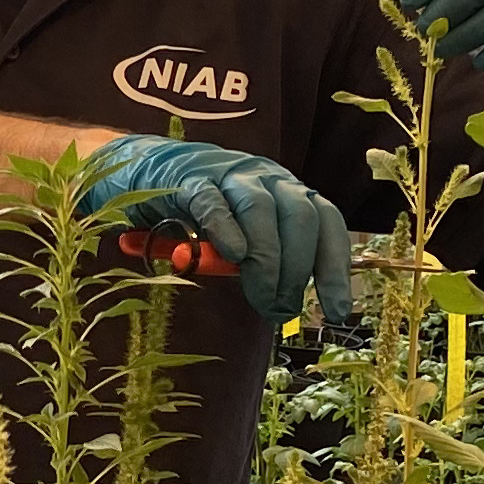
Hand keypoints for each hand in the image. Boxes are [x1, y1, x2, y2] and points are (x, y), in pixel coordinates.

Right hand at [79, 136, 355, 328]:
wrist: (148, 173)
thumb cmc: (205, 213)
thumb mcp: (245, 237)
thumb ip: (266, 260)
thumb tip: (284, 304)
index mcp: (288, 191)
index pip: (326, 223)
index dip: (335, 267)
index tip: (336, 311)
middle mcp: (267, 177)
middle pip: (299, 217)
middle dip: (297, 269)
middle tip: (281, 308)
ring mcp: (229, 174)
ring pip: (261, 209)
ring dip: (267, 260)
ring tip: (262, 297)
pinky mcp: (190, 180)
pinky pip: (213, 202)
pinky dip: (226, 229)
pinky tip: (233, 256)